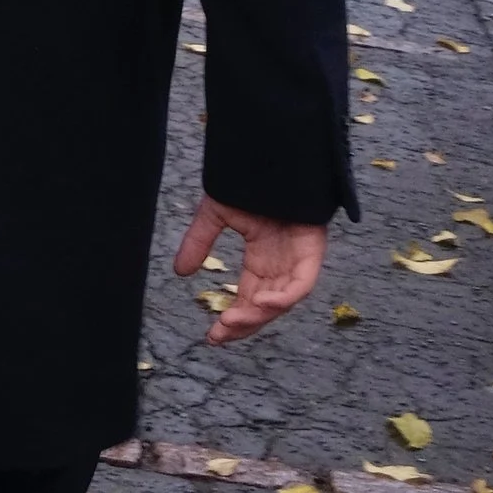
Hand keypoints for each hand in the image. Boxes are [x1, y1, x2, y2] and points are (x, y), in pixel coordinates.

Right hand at [173, 194, 327, 343]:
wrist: (273, 157)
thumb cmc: (250, 181)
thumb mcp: (216, 214)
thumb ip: (199, 242)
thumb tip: (181, 272)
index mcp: (261, 260)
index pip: (248, 298)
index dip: (232, 319)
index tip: (212, 335)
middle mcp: (280, 266)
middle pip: (264, 307)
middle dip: (243, 325)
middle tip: (219, 336)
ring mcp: (297, 260)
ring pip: (282, 300)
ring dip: (259, 315)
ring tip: (233, 321)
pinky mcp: (312, 251)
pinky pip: (302, 283)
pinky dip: (285, 297)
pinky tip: (264, 303)